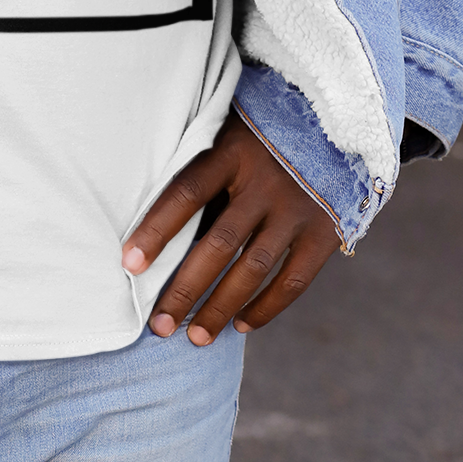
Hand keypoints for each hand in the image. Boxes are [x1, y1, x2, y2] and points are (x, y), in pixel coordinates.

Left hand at [121, 112, 340, 343]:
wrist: (334, 123)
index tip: (129, 264)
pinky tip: (240, 325)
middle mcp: (266, 181)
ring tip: (195, 338)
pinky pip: (292, 281)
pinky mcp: (324, 231)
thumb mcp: (230, 139)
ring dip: (220, 308)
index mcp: (233, 152)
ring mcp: (298, 208)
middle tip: (158, 325)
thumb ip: (208, 182)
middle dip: (185, 289)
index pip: (187, 193)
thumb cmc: (261, 136)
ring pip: (253, 270)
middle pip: (218, 243)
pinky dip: (265, 307)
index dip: (157, 229)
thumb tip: (167, 241)